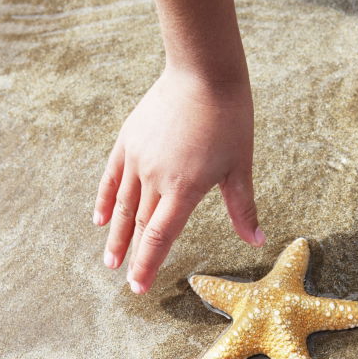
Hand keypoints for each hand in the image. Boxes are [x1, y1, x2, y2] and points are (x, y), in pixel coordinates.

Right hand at [93, 67, 264, 292]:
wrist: (203, 71)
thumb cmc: (229, 117)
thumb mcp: (240, 166)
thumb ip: (242, 208)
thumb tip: (257, 241)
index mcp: (183, 189)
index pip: (159, 237)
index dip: (148, 265)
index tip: (139, 288)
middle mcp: (155, 178)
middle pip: (140, 226)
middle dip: (133, 257)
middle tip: (127, 281)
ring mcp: (138, 158)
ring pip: (123, 206)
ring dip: (116, 236)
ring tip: (109, 260)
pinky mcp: (128, 140)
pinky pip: (112, 177)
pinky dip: (106, 200)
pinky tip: (100, 219)